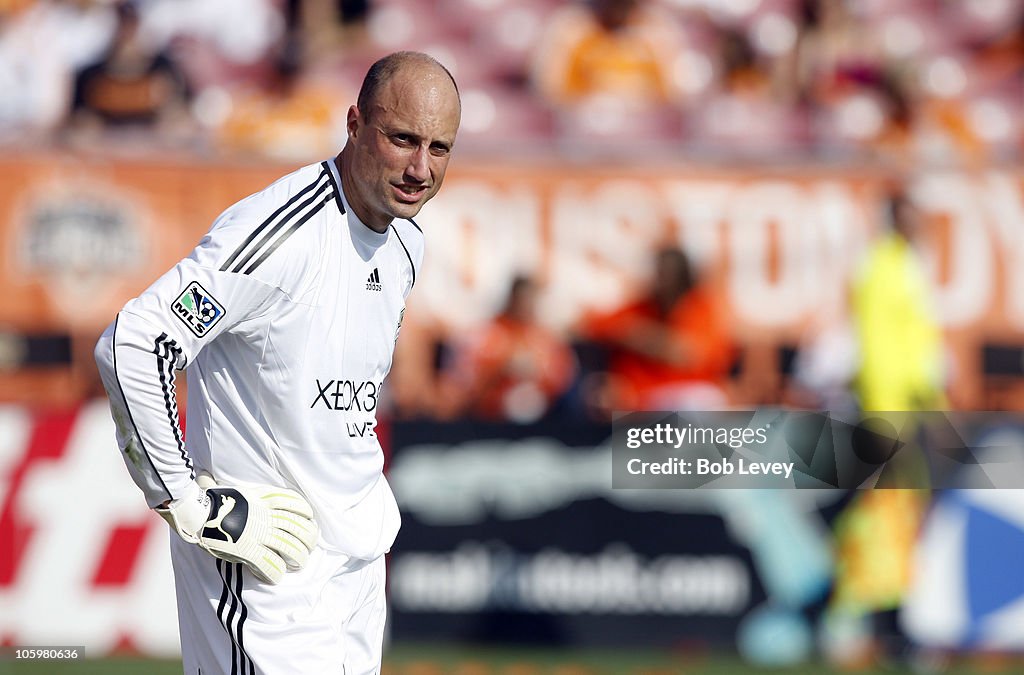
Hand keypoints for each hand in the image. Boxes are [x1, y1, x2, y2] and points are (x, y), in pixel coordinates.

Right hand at [156, 473, 318, 583]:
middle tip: (309, 546)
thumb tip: (230, 483)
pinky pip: (270, 565)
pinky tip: (277, 576)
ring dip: (298, 558)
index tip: (310, 518)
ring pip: (290, 547)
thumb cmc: (211, 499)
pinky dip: (276, 573)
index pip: (293, 502)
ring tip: (299, 564)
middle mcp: (266, 516)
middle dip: (308, 538)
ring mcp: (259, 534)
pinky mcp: (249, 551)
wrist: (197, 512)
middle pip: (298, 527)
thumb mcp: (237, 490)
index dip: (305, 511)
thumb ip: (248, 491)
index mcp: (264, 500)